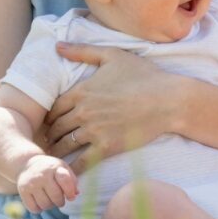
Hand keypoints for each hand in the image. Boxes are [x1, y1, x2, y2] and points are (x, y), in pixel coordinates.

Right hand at [17, 155, 77, 213]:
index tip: (71, 197)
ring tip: (51, 201)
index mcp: (55, 168)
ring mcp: (31, 184)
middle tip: (61, 201)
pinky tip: (41, 204)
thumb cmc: (50, 169)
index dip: (70, 191)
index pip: (65, 180)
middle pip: (55, 196)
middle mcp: (42, 175)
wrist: (27, 165)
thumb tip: (76, 194)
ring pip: (45, 204)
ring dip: (51, 206)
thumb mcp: (63, 168)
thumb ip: (72, 180)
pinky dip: (39, 209)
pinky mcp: (23, 192)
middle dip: (61, 202)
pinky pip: (33, 208)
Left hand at [44, 44, 177, 172]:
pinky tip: (67, 173)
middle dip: (51, 135)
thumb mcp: (113, 56)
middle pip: (56, 128)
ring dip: (57, 151)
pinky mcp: (107, 147)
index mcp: (82, 91)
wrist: (169, 100)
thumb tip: (57, 46)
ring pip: (65, 145)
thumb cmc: (145, 76)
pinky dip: (71, 168)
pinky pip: (82, 161)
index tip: (49, 122)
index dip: (49, 116)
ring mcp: (94, 131)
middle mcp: (83, 112)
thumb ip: (83, 51)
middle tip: (48, 141)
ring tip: (55, 155)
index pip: (54, 108)